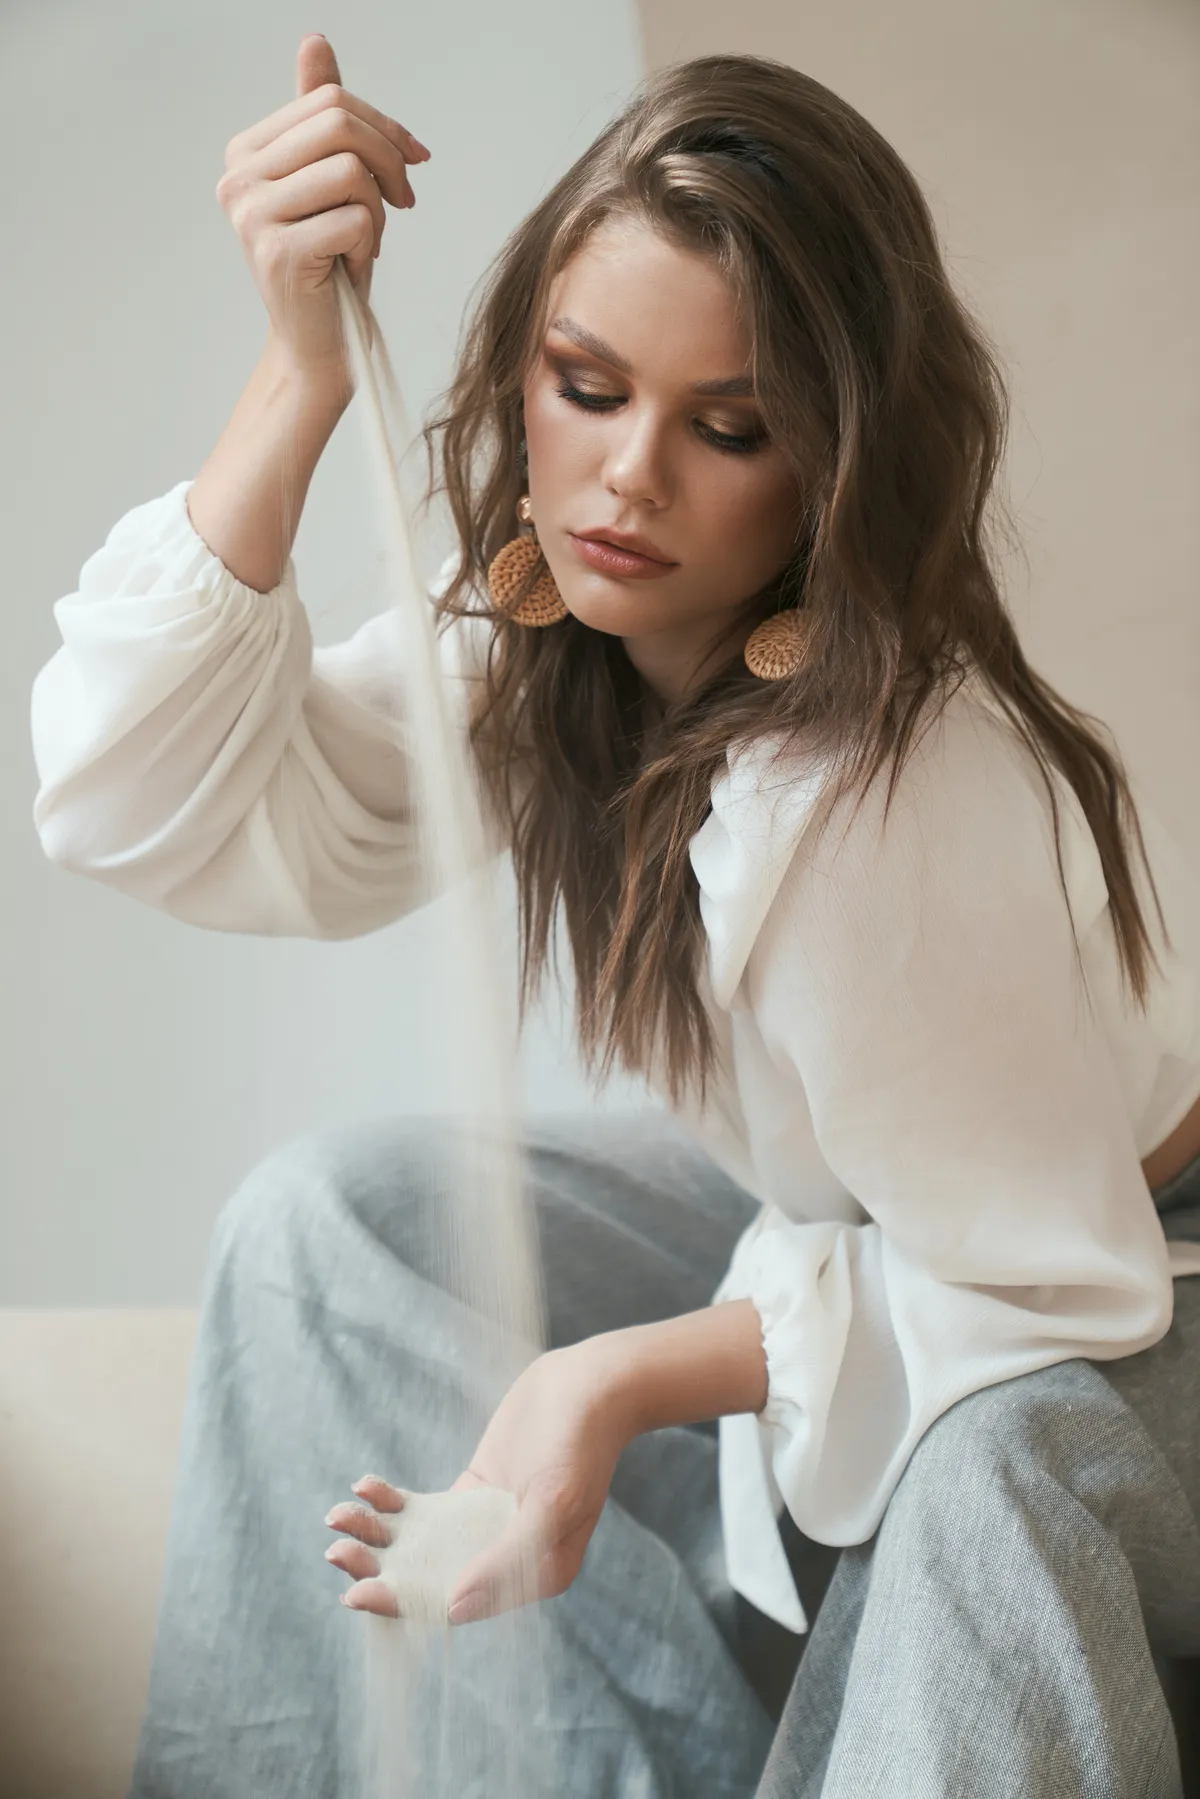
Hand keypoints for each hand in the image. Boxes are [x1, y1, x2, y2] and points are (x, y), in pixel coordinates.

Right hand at [215, 34, 428, 382]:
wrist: (319, 345)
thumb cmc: (330, 265)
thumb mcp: (329, 183)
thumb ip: (319, 118)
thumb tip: (315, 42)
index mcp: (246, 152)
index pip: (328, 100)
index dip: (384, 127)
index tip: (413, 161)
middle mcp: (239, 178)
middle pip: (338, 123)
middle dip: (389, 158)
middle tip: (406, 198)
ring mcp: (253, 215)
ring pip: (350, 170)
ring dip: (378, 206)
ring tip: (368, 237)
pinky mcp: (278, 252)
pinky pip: (355, 218)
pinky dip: (370, 241)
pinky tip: (354, 263)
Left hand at [325, 1343, 632, 1622]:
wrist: (593, 1385)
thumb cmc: (583, 1444)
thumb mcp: (552, 1503)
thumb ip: (505, 1557)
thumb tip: (452, 1608)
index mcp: (533, 1577)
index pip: (455, 1606)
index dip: (402, 1604)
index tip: (356, 1595)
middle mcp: (505, 1559)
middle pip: (428, 1577)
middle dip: (377, 1569)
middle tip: (335, 1551)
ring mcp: (484, 1524)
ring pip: (418, 1543)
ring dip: (376, 1534)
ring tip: (337, 1515)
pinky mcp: (472, 1490)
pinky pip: (423, 1508)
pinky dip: (392, 1501)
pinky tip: (365, 1487)